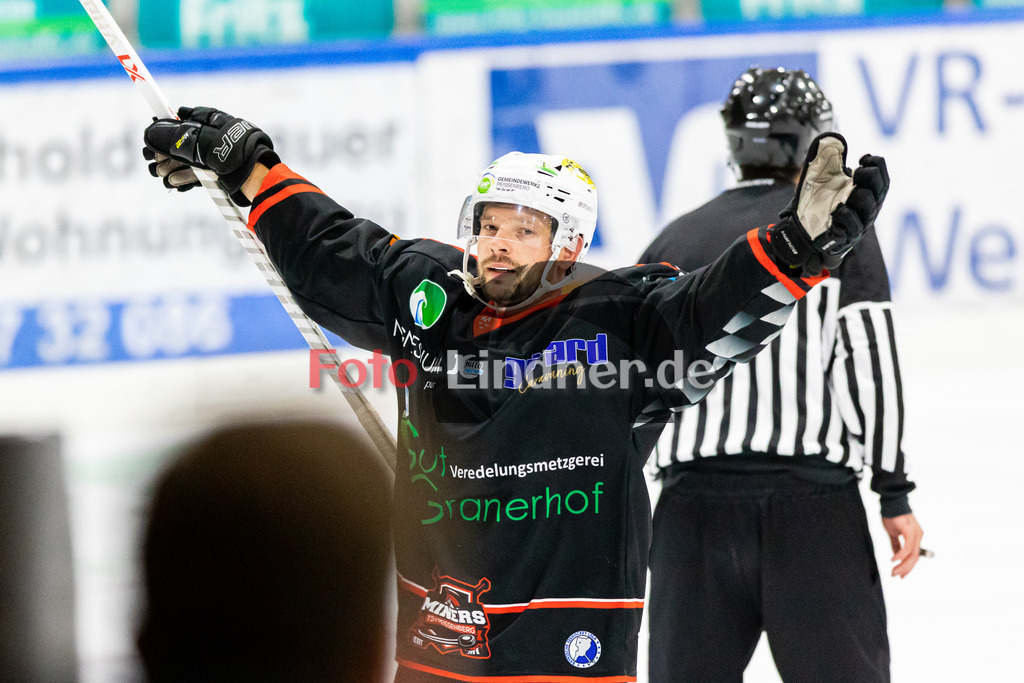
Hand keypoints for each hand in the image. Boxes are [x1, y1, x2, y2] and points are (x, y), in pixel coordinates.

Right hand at [142, 106, 278, 205]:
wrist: (251, 172)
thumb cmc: (227, 149)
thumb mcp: (196, 139)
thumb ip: (171, 136)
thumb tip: (150, 132)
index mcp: (203, 122)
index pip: (175, 123)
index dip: (160, 131)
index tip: (150, 141)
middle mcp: (205, 138)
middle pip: (174, 145)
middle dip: (161, 154)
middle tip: (156, 161)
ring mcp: (208, 157)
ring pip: (181, 162)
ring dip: (168, 168)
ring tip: (164, 174)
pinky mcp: (213, 174)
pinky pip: (192, 175)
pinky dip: (182, 178)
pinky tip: (174, 182)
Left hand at [769, 132, 888, 275]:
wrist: (801, 229)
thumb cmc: (817, 202)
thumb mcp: (821, 177)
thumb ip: (828, 158)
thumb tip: (834, 139)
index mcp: (867, 194)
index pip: (883, 179)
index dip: (878, 165)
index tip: (863, 156)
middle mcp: (867, 209)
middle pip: (879, 191)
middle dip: (869, 176)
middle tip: (854, 172)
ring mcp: (858, 224)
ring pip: (868, 206)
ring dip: (857, 194)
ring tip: (845, 190)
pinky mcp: (846, 236)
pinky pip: (853, 225)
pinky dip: (846, 214)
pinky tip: (837, 208)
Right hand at [882, 513, 923, 578]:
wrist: (890, 502)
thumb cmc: (892, 516)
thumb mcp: (893, 533)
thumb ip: (896, 544)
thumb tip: (895, 555)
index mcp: (915, 537)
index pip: (914, 556)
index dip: (907, 567)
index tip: (900, 575)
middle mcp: (918, 536)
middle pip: (914, 558)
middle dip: (905, 569)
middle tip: (895, 575)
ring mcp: (915, 533)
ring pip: (912, 554)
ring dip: (902, 565)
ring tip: (893, 571)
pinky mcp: (909, 530)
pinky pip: (907, 546)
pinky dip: (901, 555)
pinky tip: (893, 560)